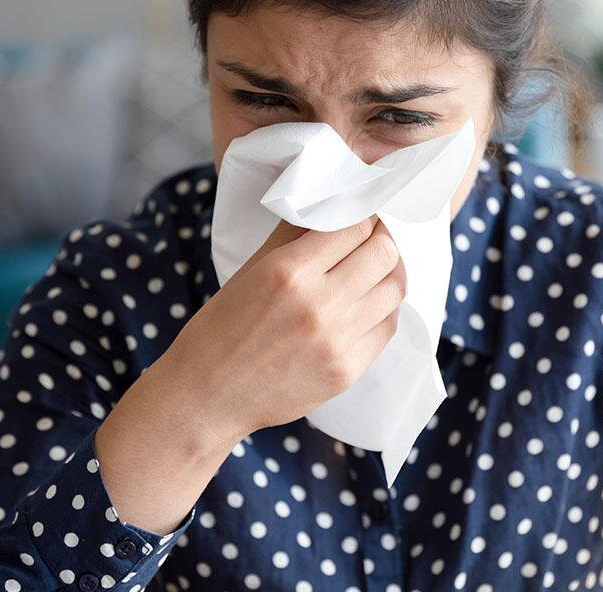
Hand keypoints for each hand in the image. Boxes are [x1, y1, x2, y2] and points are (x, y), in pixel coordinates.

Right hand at [172, 216, 406, 445]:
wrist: (208, 395)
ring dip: (389, 274)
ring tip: (374, 272)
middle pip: (384, 254)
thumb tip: (330, 206)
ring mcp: (337, 341)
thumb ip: (293, 235)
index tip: (362, 217)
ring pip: (394, 289)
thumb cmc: (222, 328)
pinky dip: (384, 310)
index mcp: (289, 271)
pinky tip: (370, 305)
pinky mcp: (347, 371)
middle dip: (381, 241)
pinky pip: (387, 327)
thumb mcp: (251, 269)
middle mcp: (318, 304)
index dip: (364, 216)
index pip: (355, 227)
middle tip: (372, 241)